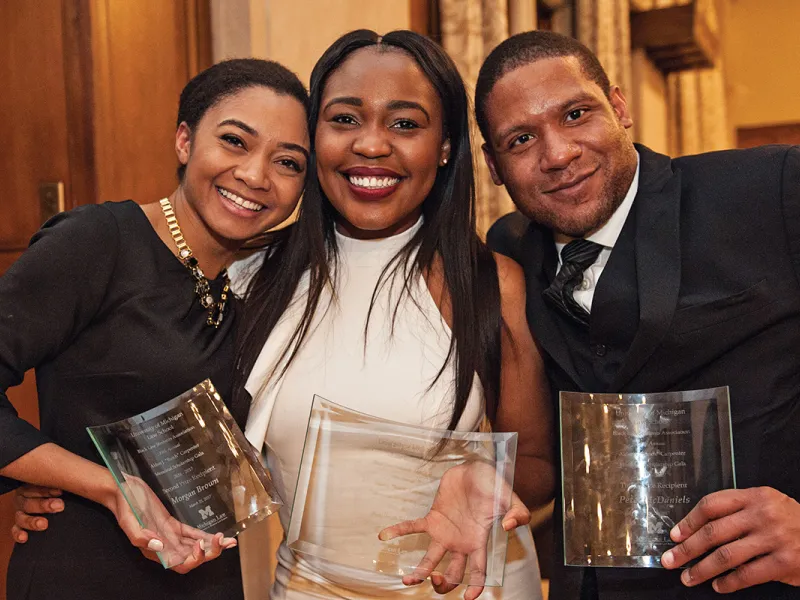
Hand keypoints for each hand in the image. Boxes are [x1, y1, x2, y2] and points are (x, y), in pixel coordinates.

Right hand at [11, 485, 63, 542]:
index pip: (36, 486)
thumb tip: (87, 483)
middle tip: (59, 506)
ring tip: (43, 524)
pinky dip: (18, 534)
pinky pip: (15, 530)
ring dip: (32, 521)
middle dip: (44, 505)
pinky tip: (24, 537)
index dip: (47, 490)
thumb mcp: (60, 485)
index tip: (60, 492)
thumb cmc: (60, 490)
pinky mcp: (20, 525)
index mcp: (32, 485)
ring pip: (21, 517)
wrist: (58, 504)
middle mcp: (24, 498)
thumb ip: (65, 484)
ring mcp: (21, 512)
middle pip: (29, 502)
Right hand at [103, 476, 236, 573]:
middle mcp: (165, 546)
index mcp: (155, 550)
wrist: (122, 490)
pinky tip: (217, 534)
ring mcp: (170, 535)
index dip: (193, 559)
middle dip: (210, 553)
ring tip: (230, 542)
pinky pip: (192, 533)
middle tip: (224, 542)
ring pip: (195, 546)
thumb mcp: (129, 522)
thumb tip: (160, 546)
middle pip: (192, 557)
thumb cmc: (125, 506)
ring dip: (212, 546)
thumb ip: (142, 537)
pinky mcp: (173, 524)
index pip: (179, 563)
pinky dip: (205, 535)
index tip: (200, 546)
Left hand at [378, 461, 529, 599]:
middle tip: (435, 581)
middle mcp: (460, 543)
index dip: (474, 586)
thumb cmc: (493, 485)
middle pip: (452, 574)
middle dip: (444, 584)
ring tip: (407, 581)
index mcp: (479, 542)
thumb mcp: (510, 498)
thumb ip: (518, 512)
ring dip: (419, 572)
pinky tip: (384, 536)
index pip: (478, 571)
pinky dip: (398, 531)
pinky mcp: (432, 519)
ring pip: (430, 559)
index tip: (469, 598)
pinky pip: (413, 527)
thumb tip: (511, 525)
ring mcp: (445, 533)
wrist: (475, 469)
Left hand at [661, 487, 799, 592]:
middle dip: (687, 549)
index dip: (689, 521)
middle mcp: (762, 515)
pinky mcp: (784, 562)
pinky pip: (747, 575)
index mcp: (754, 496)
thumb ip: (737, 510)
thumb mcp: (767, 504)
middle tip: (671, 559)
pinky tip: (718, 585)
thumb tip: (697, 529)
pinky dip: (728, 583)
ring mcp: (773, 539)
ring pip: (726, 556)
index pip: (711, 505)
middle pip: (713, 532)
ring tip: (688, 577)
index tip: (675, 535)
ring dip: (702, 569)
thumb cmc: (791, 521)